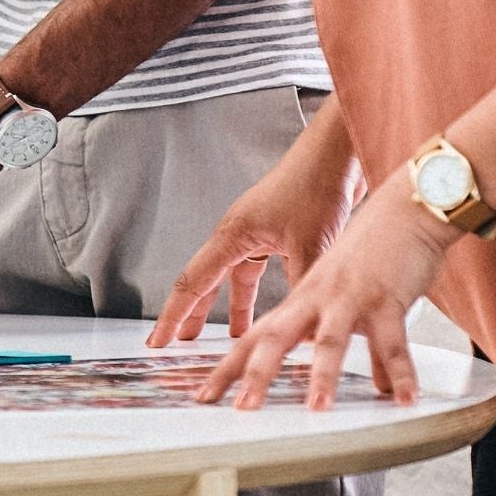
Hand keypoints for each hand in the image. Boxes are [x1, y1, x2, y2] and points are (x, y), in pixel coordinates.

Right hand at [150, 136, 353, 346]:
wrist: (338, 153)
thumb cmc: (316, 186)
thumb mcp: (310, 247)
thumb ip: (301, 291)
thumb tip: (303, 334)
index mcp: (233, 235)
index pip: (193, 282)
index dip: (173, 314)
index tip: (158, 339)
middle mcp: (240, 233)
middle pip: (208, 279)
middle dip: (193, 312)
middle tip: (181, 341)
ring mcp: (260, 232)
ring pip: (237, 277)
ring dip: (233, 306)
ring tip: (233, 336)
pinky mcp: (282, 232)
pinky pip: (262, 270)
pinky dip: (263, 293)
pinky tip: (276, 308)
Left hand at [197, 170, 454, 410]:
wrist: (404, 207)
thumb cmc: (376, 249)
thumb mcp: (352, 296)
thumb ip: (359, 340)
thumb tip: (372, 382)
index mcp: (302, 297)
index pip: (255, 335)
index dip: (230, 365)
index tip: (206, 395)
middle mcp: (316, 296)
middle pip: (275, 337)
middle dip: (255, 374)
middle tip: (239, 408)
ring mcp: (348, 296)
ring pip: (328, 339)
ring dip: (322, 375)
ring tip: (316, 409)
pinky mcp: (384, 296)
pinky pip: (390, 340)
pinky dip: (399, 371)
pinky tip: (402, 398)